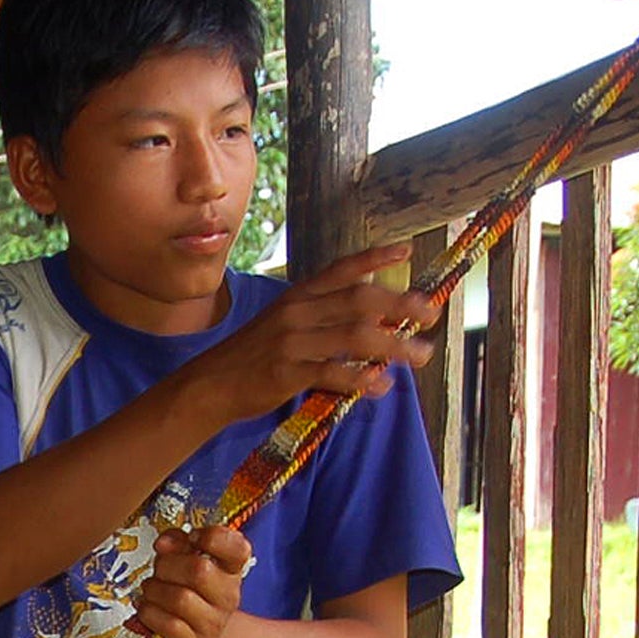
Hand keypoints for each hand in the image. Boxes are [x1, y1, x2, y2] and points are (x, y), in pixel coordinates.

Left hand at [128, 525, 251, 637]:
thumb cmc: (185, 597)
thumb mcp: (184, 564)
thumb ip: (177, 544)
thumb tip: (165, 542)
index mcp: (230, 571)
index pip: (238, 548)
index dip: (214, 537)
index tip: (193, 537)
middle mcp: (227, 596)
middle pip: (199, 570)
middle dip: (167, 566)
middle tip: (159, 570)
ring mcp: (211, 623)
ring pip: (179, 598)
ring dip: (154, 590)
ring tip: (151, 591)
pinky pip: (166, 622)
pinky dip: (149, 612)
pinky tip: (148, 610)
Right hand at [187, 244, 437, 421]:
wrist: (208, 386)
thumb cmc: (251, 358)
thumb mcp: (281, 326)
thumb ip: (321, 321)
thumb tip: (370, 329)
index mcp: (297, 296)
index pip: (341, 270)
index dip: (374, 258)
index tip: (405, 251)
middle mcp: (296, 312)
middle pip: (359, 300)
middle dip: (400, 305)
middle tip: (430, 314)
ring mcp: (291, 342)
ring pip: (354, 336)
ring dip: (393, 345)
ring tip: (420, 354)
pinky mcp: (285, 373)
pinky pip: (332, 373)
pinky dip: (360, 379)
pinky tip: (380, 385)